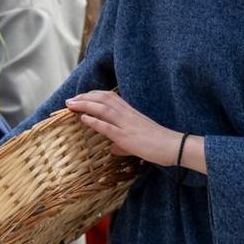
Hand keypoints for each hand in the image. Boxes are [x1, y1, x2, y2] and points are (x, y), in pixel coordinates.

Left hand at [65, 90, 179, 165]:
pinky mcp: (126, 137)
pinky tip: (83, 118)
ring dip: (84, 105)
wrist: (173, 146)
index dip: (93, 95)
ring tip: (71, 105)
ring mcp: (126, 125)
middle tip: (69, 100)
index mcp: (130, 112)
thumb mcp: (137, 141)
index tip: (81, 96)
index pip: (109, 97)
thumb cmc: (158, 144)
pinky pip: (108, 126)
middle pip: (103, 99)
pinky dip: (94, 121)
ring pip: (102, 109)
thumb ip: (123, 143)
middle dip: (84, 97)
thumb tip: (113, 149)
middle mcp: (127, 114)